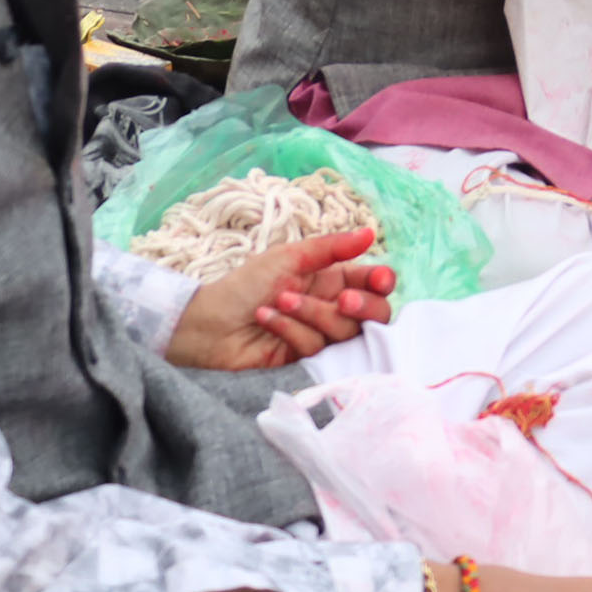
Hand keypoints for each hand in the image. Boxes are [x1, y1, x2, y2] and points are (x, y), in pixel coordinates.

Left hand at [163, 228, 395, 369]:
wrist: (209, 322)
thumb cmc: (245, 284)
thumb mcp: (288, 258)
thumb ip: (331, 249)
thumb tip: (369, 232)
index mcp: (332, 278)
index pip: (373, 283)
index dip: (382, 283)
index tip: (378, 281)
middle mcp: (332, 307)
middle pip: (374, 315)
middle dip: (363, 307)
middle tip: (343, 301)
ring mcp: (319, 334)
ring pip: (343, 332)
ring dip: (312, 314)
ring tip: (279, 301)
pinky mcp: (304, 358)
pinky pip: (315, 348)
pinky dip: (290, 330)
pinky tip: (267, 319)